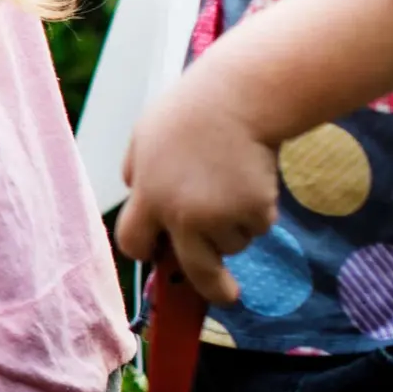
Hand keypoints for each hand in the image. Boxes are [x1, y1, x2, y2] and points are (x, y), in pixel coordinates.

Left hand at [112, 69, 277, 306]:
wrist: (241, 97)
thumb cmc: (192, 109)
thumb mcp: (146, 136)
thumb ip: (138, 172)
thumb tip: (136, 195)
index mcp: (149, 195)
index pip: (132, 242)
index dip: (146, 251)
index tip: (158, 258)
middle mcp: (181, 213)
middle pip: (195, 269)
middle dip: (212, 288)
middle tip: (227, 294)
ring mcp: (219, 216)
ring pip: (232, 243)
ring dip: (236, 224)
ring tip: (232, 179)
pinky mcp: (254, 212)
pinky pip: (258, 226)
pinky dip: (260, 210)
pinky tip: (253, 176)